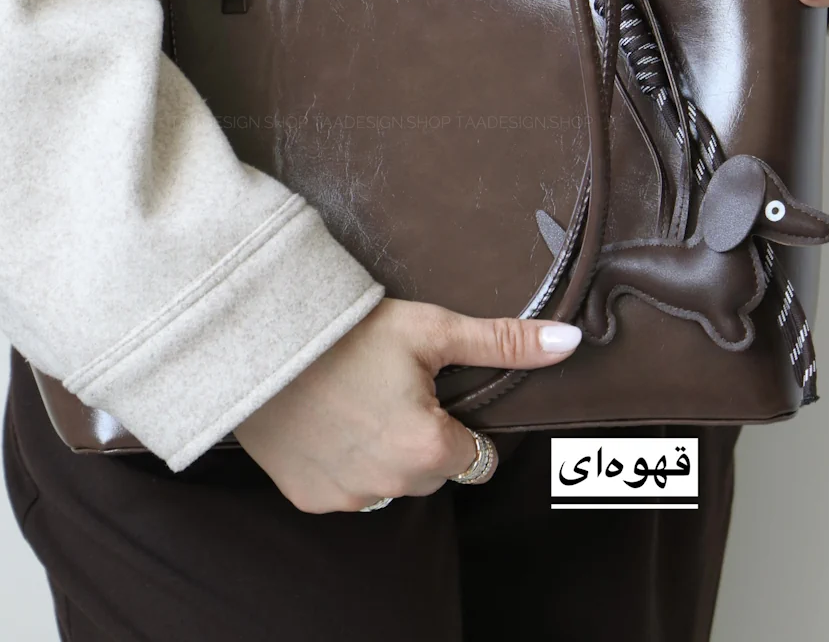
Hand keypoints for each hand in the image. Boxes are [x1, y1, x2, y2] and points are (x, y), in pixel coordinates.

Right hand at [233, 299, 581, 512]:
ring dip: (384, 454)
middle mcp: (391, 487)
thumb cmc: (349, 331)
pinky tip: (327, 422)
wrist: (259, 338)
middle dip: (423, 439)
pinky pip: (347, 489)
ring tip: (357, 401)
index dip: (461, 426)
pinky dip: (345, 464)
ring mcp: (348, 498)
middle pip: (433, 472)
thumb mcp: (430, 329)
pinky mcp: (309, 498)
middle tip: (391, 389)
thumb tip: (569, 344)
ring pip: (390, 483)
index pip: (477, 460)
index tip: (433, 395)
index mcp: (428, 450)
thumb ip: (503, 343)